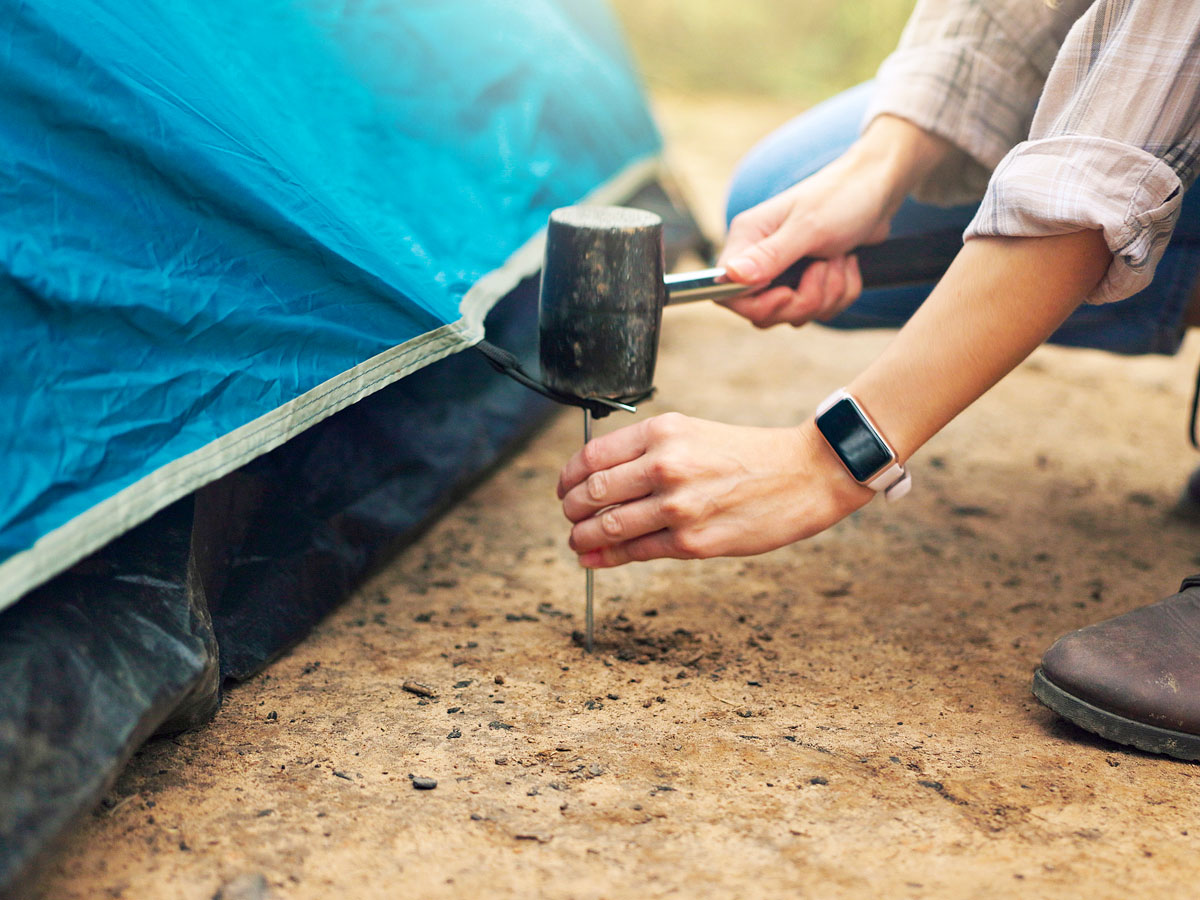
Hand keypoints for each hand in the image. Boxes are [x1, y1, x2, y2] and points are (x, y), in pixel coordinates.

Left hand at [556, 412, 872, 567]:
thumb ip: (647, 451)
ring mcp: (677, 506)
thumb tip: (600, 477)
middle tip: (570, 516)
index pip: (592, 456)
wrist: (804, 473)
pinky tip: (592, 559)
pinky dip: (605, 558)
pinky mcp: (692, 541)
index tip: (564, 488)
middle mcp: (665, 465)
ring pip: (607, 526)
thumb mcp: (692, 432)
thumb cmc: (747, 454)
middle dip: (571, 509)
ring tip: (577, 540)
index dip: (568, 477)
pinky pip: (635, 552)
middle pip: (592, 492)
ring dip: (582, 537)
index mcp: (662, 432)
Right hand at [717, 115, 950, 328]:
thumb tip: (731, 275)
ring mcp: (784, 271)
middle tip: (823, 268)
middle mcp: (759, 258)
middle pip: (765, 312)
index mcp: (747, 239)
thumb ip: (769, 256)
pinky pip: (818, 309)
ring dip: (827, 293)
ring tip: (839, 258)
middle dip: (803, 299)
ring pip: (795, 313)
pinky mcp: (806, 280)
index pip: (727, 293)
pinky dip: (840, 292)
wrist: (878, 188)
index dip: (757, 305)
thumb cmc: (842, 196)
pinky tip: (847, 263)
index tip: (787, 294)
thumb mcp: (808, 227)